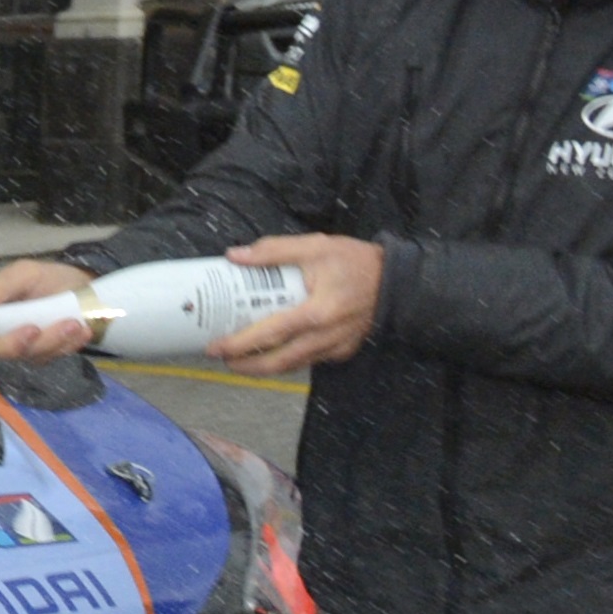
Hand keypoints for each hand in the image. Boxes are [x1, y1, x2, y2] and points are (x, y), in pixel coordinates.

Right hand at [0, 259, 97, 360]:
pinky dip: (64, 344)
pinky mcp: (37, 355)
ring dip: (49, 341)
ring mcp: (14, 345)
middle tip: (35, 329)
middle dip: (11, 344)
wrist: (86, 291)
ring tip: (72, 322)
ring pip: (19, 356)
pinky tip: (79, 329)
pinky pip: (45, 358)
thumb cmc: (49, 278)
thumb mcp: (25, 273)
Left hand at [210, 234, 383, 373]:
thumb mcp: (315, 246)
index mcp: (318, 312)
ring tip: (239, 359)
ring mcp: (336, 348)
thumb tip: (235, 256)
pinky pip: (308, 361)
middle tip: (221, 359)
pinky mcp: (342, 351)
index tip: (215, 348)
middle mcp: (326, 336)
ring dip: (264, 366)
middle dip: (246, 366)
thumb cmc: (355, 261)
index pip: (270, 334)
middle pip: (279, 362)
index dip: (240, 344)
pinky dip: (287, 360)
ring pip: (293, 366)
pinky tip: (270, 352)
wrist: (397, 280)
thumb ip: (274, 251)